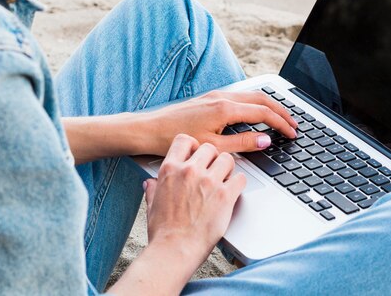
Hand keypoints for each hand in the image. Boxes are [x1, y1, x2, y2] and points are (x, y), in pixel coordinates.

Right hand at [144, 134, 245, 269]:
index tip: (197, 153)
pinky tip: (233, 191)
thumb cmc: (163, 231)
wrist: (175, 250)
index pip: (184, 140)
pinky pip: (240, 178)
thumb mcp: (151, 205)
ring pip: (227, 159)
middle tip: (213, 169)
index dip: (193, 145)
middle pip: (209, 147)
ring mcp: (208, 181)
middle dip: (212, 157)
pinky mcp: (224, 195)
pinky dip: (238, 183)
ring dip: (227, 168)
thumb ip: (153, 189)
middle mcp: (189, 171)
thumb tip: (150, 183)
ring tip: (225, 179)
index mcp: (170, 169)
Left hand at [146, 90, 297, 154]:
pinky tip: (256, 114)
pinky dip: (255, 104)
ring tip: (280, 119)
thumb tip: (265, 140)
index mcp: (225, 108)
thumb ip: (242, 144)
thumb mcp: (213, 147)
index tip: (292, 133)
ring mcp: (215, 96)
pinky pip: (240, 97)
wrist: (149, 129)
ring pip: (251, 96)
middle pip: (261, 99)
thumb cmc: (175, 139)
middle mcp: (222, 97)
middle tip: (293, 125)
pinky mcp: (209, 98)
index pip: (263, 113)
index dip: (281, 123)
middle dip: (281, 111)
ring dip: (268, 106)